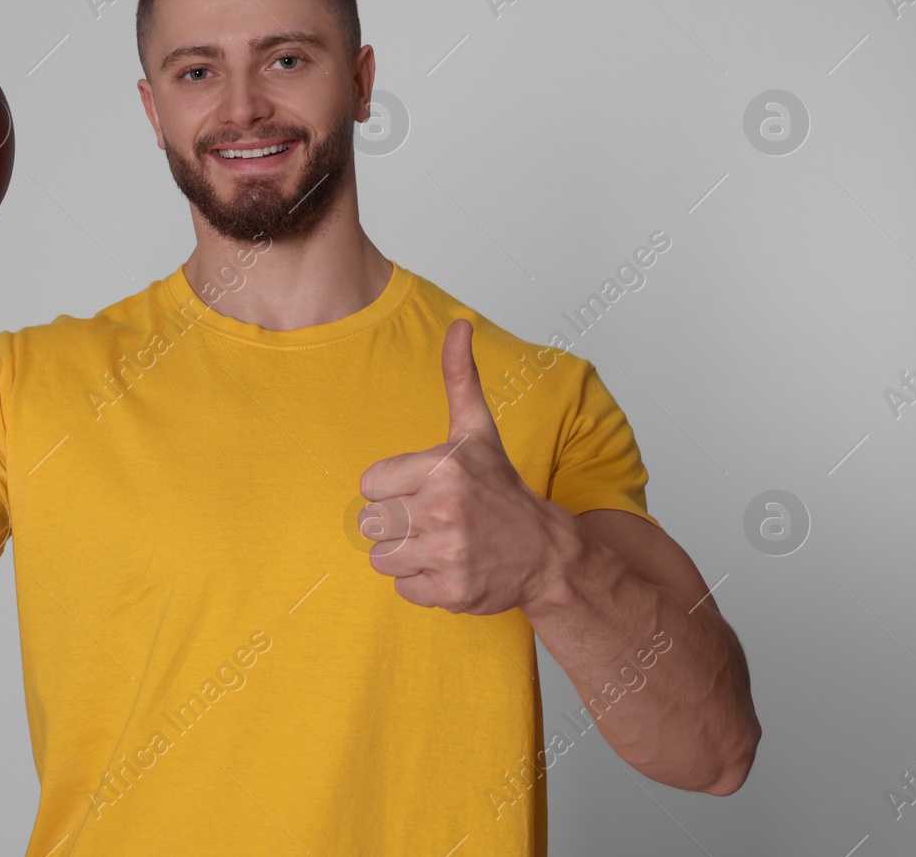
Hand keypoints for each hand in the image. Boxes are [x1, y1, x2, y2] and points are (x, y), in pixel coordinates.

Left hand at [356, 318, 574, 613]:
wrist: (546, 552)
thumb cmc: (501, 489)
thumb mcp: (477, 430)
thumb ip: (460, 377)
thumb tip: (459, 323)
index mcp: (442, 467)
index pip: (369, 484)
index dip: (391, 487)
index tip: (422, 487)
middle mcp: (444, 510)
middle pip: (369, 522)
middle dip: (395, 521)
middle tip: (430, 517)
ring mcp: (449, 553)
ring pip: (381, 557)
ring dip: (405, 553)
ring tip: (438, 541)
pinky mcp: (452, 591)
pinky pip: (403, 588)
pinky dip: (421, 582)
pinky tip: (448, 566)